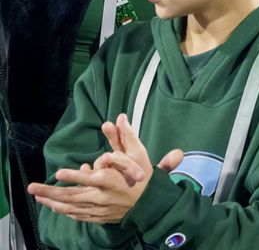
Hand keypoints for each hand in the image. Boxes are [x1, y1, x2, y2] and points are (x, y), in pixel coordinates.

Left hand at [27, 114, 173, 223]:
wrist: (150, 204)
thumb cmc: (143, 176)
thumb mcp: (137, 154)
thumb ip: (125, 137)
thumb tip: (118, 117)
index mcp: (112, 180)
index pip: (91, 178)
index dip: (75, 176)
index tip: (59, 173)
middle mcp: (103, 196)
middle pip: (73, 195)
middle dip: (51, 192)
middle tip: (31, 187)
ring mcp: (99, 209)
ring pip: (71, 207)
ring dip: (52, 201)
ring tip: (37, 195)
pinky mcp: (98, 217)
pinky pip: (77, 214)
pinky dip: (63, 210)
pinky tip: (53, 206)